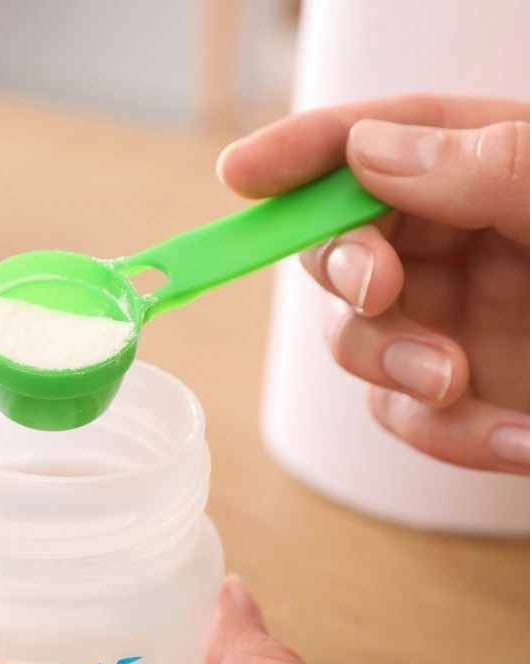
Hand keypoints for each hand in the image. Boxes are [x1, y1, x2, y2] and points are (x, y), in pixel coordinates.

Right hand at [219, 95, 529, 473]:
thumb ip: (491, 167)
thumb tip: (369, 156)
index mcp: (491, 167)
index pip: (373, 142)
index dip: (299, 153)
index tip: (239, 175)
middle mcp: (460, 242)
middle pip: (340, 245)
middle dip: (346, 270)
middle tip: (382, 291)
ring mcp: (458, 322)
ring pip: (356, 340)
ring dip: (391, 364)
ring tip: (458, 383)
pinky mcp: (471, 398)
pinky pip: (408, 418)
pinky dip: (447, 437)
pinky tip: (521, 443)